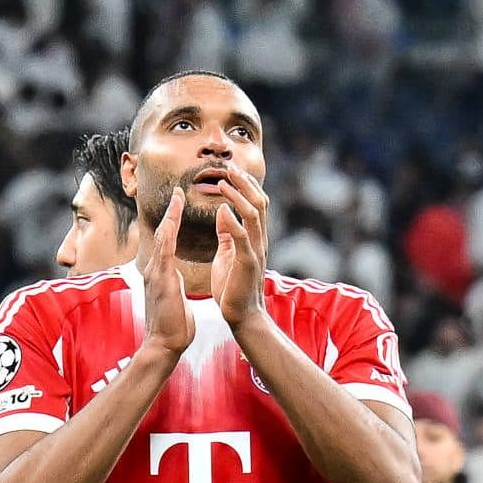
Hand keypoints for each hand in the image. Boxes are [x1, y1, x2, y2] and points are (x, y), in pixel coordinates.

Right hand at [136, 196, 191, 358]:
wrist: (164, 344)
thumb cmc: (173, 327)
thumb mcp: (174, 299)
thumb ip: (172, 286)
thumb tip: (174, 282)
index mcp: (160, 274)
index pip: (166, 243)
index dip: (172, 223)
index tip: (179, 206)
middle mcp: (154, 269)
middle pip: (162, 234)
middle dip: (170, 212)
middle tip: (178, 190)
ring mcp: (155, 272)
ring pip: (163, 236)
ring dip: (171, 214)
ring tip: (178, 195)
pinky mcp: (161, 277)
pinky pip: (166, 246)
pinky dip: (171, 228)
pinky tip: (175, 214)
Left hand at [205, 166, 270, 329]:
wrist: (241, 315)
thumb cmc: (232, 287)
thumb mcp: (228, 254)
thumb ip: (227, 233)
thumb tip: (222, 210)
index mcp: (254, 237)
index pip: (255, 203)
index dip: (244, 185)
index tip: (229, 170)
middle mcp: (260, 240)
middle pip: (258, 202)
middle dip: (244, 183)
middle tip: (229, 167)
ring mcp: (256, 250)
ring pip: (253, 214)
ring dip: (238, 195)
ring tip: (223, 182)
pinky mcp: (248, 263)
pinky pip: (243, 238)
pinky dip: (233, 221)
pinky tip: (222, 209)